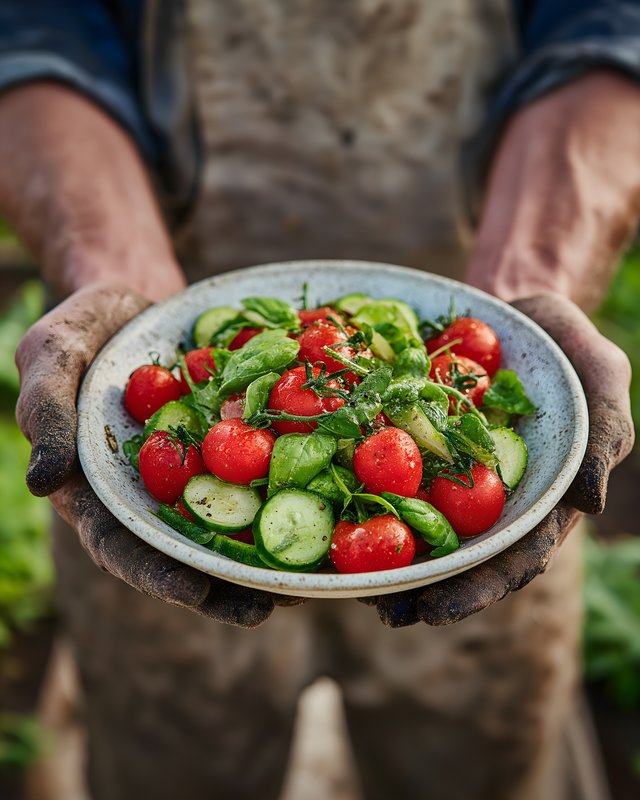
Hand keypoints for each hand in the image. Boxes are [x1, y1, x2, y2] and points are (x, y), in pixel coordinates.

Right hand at [16, 284, 278, 626]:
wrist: (144, 303)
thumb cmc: (89, 333)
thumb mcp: (54, 357)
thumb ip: (47, 412)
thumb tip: (43, 482)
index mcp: (105, 491)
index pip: (123, 546)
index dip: (156, 574)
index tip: (194, 593)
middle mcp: (156, 495)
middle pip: (187, 552)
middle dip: (224, 585)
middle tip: (266, 607)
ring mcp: (200, 476)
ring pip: (233, 526)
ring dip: (266, 558)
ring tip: (307, 583)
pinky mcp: (236, 451)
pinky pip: (266, 476)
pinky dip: (292, 495)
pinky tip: (329, 510)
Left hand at [366, 294, 633, 626]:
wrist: (518, 311)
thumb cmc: (569, 349)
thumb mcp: (603, 379)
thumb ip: (604, 435)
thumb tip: (588, 502)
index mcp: (534, 498)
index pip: (510, 555)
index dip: (476, 587)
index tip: (438, 611)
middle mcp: (488, 495)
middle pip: (456, 553)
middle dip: (422, 587)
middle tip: (385, 612)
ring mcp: (448, 470)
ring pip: (416, 520)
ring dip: (385, 553)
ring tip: (347, 583)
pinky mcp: (416, 440)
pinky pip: (386, 466)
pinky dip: (362, 488)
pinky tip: (330, 503)